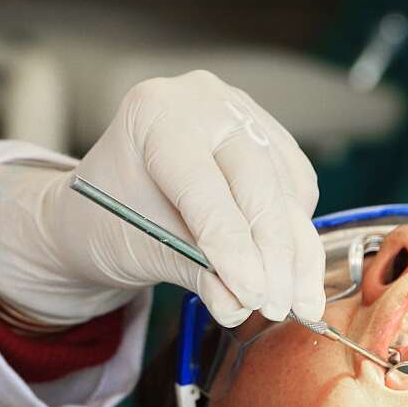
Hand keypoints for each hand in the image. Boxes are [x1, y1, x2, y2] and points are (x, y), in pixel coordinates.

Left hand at [0, 71, 324, 327]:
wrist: (111, 204)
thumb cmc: (110, 219)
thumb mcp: (139, 247)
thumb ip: (192, 272)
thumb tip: (238, 305)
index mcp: (154, 111)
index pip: (203, 183)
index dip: (232, 245)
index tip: (252, 295)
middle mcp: (203, 100)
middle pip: (257, 181)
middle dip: (273, 254)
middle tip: (278, 306)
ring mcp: (241, 112)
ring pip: (287, 188)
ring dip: (297, 251)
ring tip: (296, 303)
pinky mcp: (269, 136)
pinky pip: (297, 188)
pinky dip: (298, 233)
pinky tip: (291, 270)